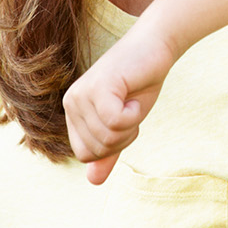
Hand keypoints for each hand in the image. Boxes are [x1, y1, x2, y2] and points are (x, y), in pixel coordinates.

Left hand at [62, 20, 178, 183]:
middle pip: (97, 148)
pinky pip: (116, 123)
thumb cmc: (141, 82)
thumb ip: (109, 150)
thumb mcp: (125, 122)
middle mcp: (71, 103)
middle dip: (124, 135)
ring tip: (133, 98)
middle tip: (132, 106)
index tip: (125, 118)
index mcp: (73, 112)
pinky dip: (134, 115)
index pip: (86, 154)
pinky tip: (135, 95)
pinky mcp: (99, 88)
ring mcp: (82, 95)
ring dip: (131, 124)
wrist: (156, 45)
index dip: (113, 144)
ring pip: (107, 137)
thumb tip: (94, 182)